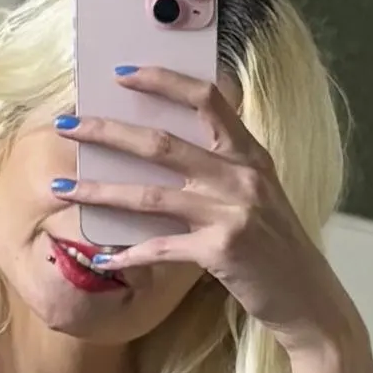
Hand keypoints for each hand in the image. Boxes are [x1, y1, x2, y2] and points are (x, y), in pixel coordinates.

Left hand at [63, 65, 361, 356]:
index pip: (207, 99)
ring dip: (99, 191)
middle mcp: (242, 177)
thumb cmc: (276, 246)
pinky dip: (127, 254)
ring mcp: (231, 213)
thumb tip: (157, 153)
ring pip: (149, 195)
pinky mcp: (220, 251)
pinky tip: (101, 257)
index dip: (163, 81)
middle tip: (68, 125)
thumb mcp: (258, 194)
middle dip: (106, 131)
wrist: (309, 299)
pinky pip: (159, 248)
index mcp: (251, 155)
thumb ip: (221, 169)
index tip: (122, 74)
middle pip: (161, 143)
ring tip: (63, 187)